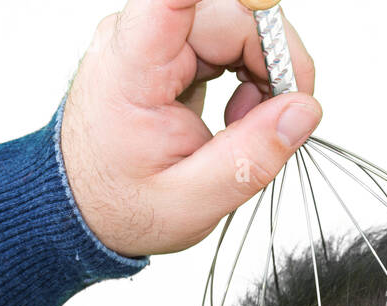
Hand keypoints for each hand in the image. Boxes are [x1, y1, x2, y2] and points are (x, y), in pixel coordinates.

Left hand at [61, 0, 319, 257]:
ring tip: (245, 125)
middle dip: (272, 60)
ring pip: (237, 21)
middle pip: (231, 11)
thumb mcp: (192, 201)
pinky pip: (228, 37)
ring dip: (261, 70)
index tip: (264, 7)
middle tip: (278, 119)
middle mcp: (140, 34)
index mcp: (132, 66)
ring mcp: (154, 35)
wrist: (82, 206)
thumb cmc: (122, 203)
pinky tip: (235, 116)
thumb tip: (303, 110)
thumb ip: (251, 158)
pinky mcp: (168, 43)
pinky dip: (248, 74)